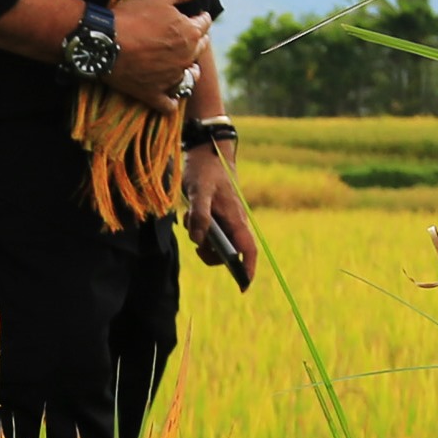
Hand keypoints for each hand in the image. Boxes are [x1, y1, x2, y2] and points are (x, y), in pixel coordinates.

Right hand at [110, 0, 213, 107]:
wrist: (103, 42)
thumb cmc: (132, 15)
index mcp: (190, 34)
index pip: (204, 23)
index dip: (198, 17)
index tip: (190, 15)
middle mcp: (186, 58)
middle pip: (199, 49)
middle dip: (194, 40)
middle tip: (180, 35)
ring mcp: (170, 79)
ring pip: (188, 77)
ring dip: (187, 69)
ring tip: (177, 62)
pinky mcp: (153, 94)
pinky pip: (169, 103)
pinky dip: (171, 100)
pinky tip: (168, 94)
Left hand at [187, 142, 259, 290]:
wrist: (206, 151)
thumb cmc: (205, 170)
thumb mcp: (199, 191)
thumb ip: (200, 216)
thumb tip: (199, 241)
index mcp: (236, 219)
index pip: (249, 250)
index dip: (248, 269)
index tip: (242, 286)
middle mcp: (233, 222)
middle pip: (228, 252)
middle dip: (211, 253)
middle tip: (196, 241)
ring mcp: (225, 219)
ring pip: (215, 243)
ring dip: (200, 238)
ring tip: (190, 217)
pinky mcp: (215, 215)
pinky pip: (207, 231)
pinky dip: (196, 228)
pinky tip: (189, 213)